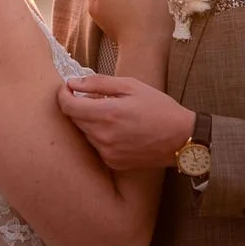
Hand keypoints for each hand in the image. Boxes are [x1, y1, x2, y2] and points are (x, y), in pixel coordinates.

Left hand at [60, 74, 196, 169]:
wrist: (181, 138)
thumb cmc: (158, 108)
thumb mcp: (131, 86)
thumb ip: (98, 83)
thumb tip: (72, 83)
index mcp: (106, 114)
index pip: (67, 106)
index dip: (63, 95)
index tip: (67, 88)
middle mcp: (103, 136)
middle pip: (74, 120)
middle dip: (79, 106)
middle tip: (97, 98)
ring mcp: (107, 152)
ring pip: (85, 133)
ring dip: (90, 122)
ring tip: (112, 114)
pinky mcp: (113, 162)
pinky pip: (96, 146)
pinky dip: (100, 136)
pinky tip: (118, 130)